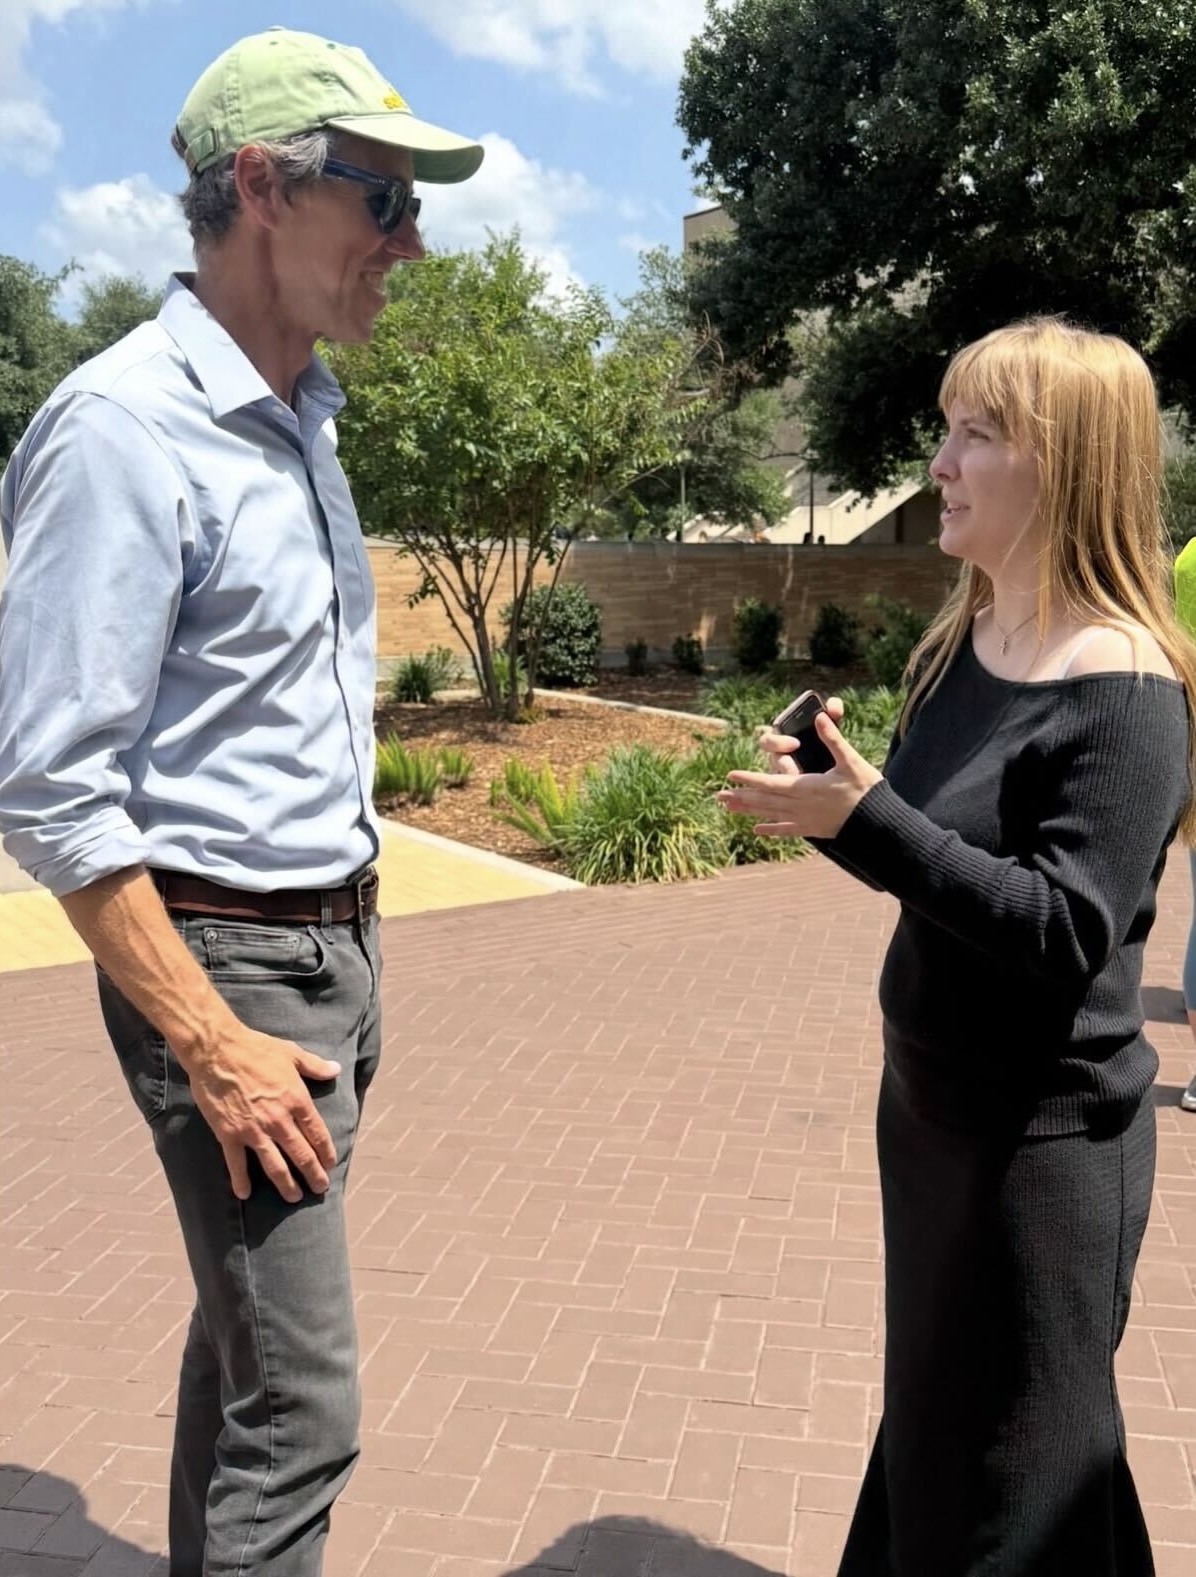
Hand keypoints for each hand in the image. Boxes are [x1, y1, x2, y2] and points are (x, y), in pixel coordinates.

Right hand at [187, 1026, 341, 1203]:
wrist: (217, 1050)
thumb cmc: (256, 1048)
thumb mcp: (292, 1053)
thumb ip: (315, 1066)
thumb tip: (336, 1070)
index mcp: (296, 1100)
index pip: (317, 1133)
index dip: (326, 1151)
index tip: (330, 1163)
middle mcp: (278, 1120)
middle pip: (301, 1154)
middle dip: (313, 1174)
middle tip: (320, 1188)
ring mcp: (254, 1130)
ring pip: (275, 1165)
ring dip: (286, 1184)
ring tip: (294, 1198)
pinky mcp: (229, 1134)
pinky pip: (237, 1163)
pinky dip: (240, 1180)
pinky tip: (245, 1194)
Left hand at [719, 697, 881, 838]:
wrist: (878, 824)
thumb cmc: (867, 790)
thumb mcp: (851, 761)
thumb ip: (833, 739)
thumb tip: (819, 718)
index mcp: (807, 788)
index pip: (771, 783)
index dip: (750, 779)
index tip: (731, 776)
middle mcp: (800, 806)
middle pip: (764, 801)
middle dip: (741, 797)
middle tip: (718, 796)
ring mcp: (805, 820)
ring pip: (770, 815)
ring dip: (749, 811)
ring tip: (729, 808)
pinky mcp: (812, 830)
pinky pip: (786, 830)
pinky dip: (771, 829)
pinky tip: (757, 830)